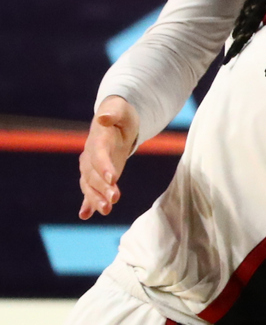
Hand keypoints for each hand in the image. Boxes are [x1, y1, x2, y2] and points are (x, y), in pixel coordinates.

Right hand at [78, 97, 137, 219]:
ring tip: (106, 210)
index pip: (99, 155)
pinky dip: (87, 203)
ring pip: (90, 186)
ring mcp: (91, 167)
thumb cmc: (120, 114)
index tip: (113, 178)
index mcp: (97, 140)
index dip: (104, 166)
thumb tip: (103, 117)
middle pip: (93, 175)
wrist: (113, 120)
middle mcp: (90, 156)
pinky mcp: (96, 175)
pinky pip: (89, 191)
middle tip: (114, 200)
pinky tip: (85, 215)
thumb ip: (112, 113)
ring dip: (96, 199)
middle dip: (102, 188)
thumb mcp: (120, 110)